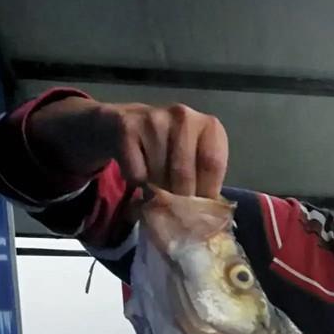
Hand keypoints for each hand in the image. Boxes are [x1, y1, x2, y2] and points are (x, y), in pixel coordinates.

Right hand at [28, 97, 228, 197]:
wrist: (121, 124)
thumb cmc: (167, 148)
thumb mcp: (193, 158)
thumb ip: (204, 180)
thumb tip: (206, 217)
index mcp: (209, 125)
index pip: (213, 165)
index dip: (205, 192)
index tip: (197, 208)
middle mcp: (185, 116)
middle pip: (185, 173)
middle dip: (179, 198)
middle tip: (173, 207)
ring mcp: (155, 119)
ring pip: (159, 174)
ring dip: (157, 190)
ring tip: (156, 185)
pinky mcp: (127, 128)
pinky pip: (137, 173)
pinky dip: (137, 182)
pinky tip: (138, 170)